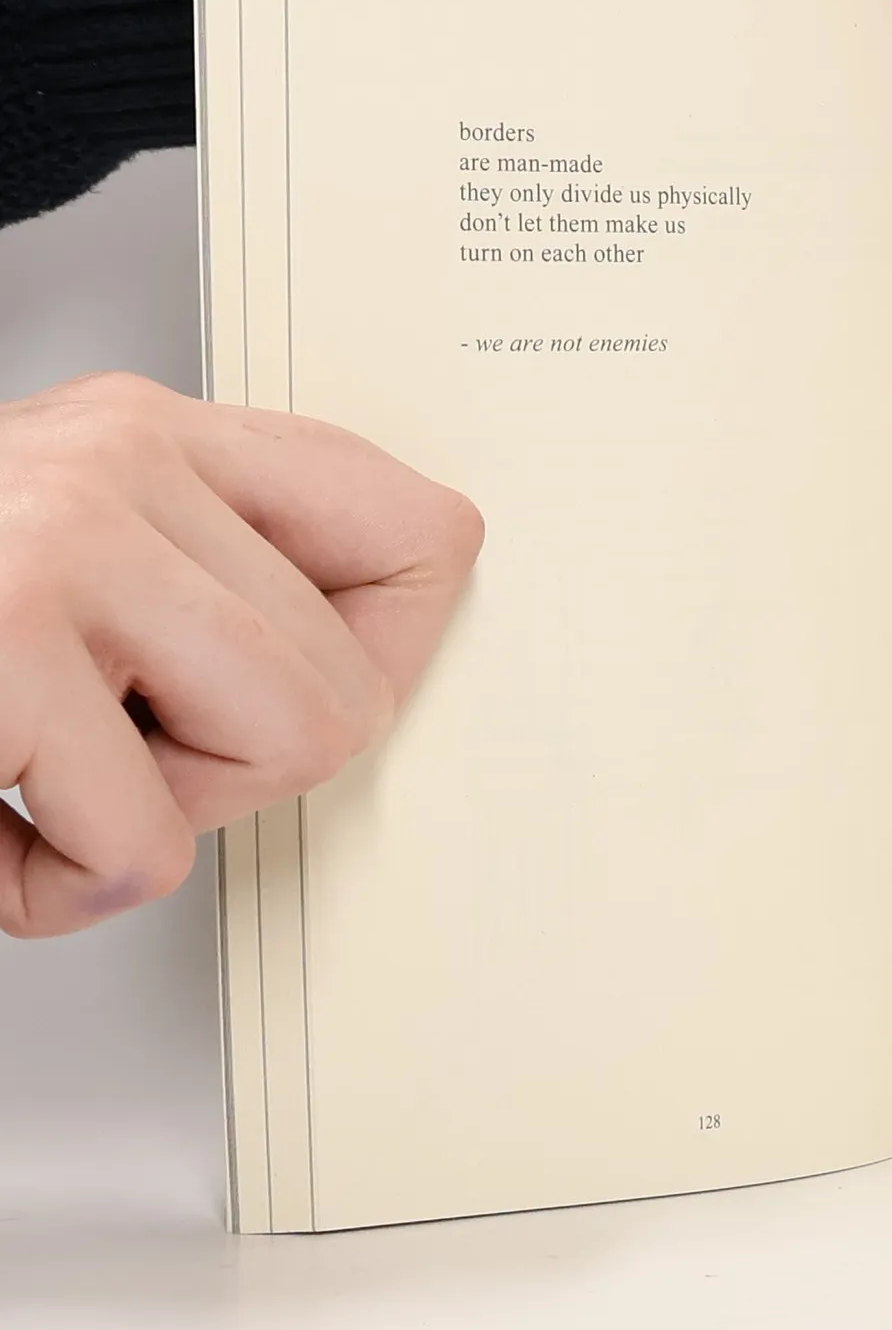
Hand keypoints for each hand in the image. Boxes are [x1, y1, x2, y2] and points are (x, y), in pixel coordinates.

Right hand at [0, 374, 482, 937]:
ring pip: (292, 749)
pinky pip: (142, 851)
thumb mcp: (59, 538)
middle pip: (356, 680)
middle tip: (110, 755)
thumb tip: (352, 654)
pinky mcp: (5, 646)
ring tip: (49, 780)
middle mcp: (124, 466)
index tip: (323, 697)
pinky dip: (51, 891)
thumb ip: (202, 568)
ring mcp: (71, 545)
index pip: (413, 531)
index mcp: (157, 438)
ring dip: (158, 819)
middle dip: (237, 765)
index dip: (389, 653)